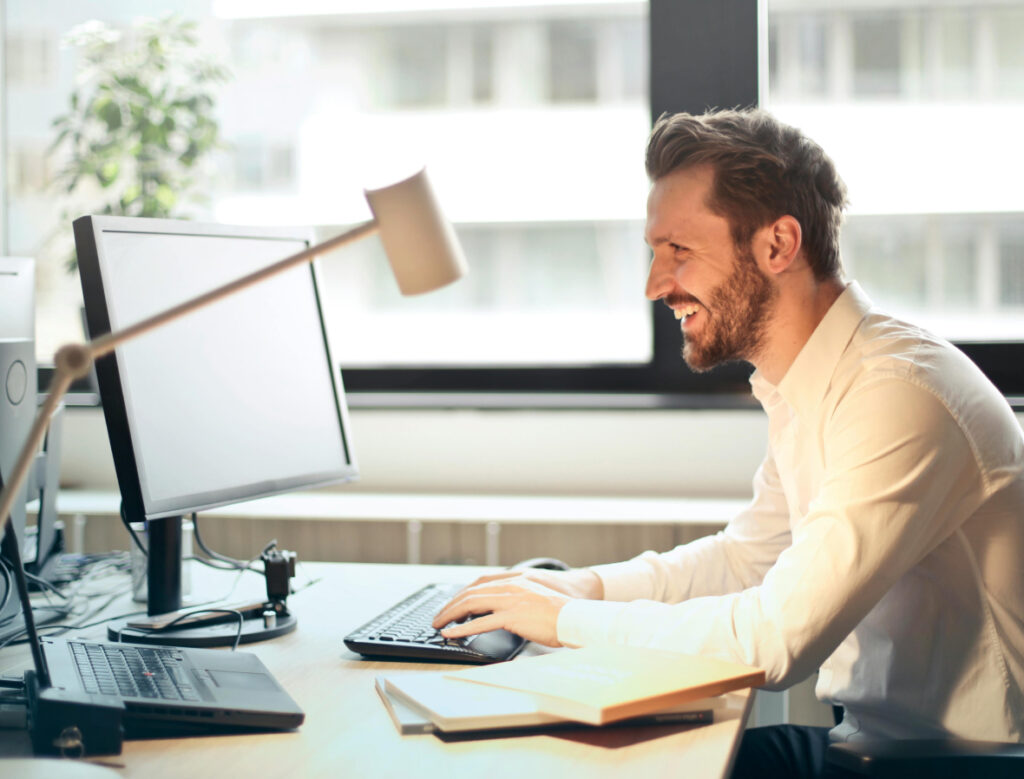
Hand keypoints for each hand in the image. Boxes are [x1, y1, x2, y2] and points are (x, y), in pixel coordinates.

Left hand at [430, 569, 602, 646]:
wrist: (576, 617)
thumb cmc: (561, 612)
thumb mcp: (536, 598)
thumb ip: (518, 599)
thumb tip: (503, 612)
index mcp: (516, 581)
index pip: (480, 582)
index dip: (463, 592)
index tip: (452, 603)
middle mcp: (510, 587)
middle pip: (471, 592)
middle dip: (451, 604)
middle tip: (438, 616)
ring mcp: (510, 600)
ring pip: (471, 604)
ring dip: (451, 614)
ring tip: (439, 625)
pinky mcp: (512, 616)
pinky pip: (480, 623)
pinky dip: (462, 628)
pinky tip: (451, 634)